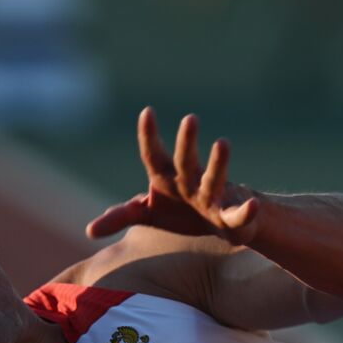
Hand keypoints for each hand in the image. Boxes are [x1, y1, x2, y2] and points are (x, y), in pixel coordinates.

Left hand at [86, 107, 260, 244]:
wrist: (219, 221)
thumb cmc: (181, 211)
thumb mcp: (148, 214)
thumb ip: (121, 216)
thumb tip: (89, 230)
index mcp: (167, 178)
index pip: (154, 155)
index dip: (150, 136)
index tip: (147, 112)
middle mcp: (190, 182)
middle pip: (186, 161)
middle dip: (187, 142)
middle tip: (190, 118)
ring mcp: (211, 198)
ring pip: (214, 180)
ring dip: (218, 163)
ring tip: (223, 142)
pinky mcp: (229, 218)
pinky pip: (238, 215)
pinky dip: (246, 211)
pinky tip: (253, 205)